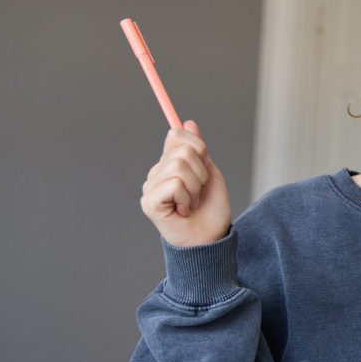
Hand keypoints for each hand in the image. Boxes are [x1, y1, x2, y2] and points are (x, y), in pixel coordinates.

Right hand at [140, 120, 230, 246]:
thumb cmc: (211, 210)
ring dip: (195, 187)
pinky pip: (174, 184)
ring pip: (178, 166)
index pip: (177, 135)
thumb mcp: (210, 174)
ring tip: (192, 203)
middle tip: (199, 192)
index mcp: (169, 164)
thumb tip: (188, 122)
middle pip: (182, 150)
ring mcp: (150, 187)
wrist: (210, 239)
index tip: (204, 165)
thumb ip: (199, 150)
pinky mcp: (149, 202)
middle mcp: (156, 173)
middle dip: (201, 172)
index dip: (198, 147)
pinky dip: (187, 197)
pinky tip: (184, 210)